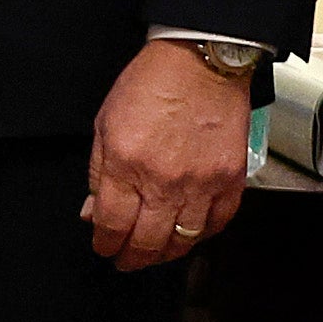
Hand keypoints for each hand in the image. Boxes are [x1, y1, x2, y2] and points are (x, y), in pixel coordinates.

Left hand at [84, 42, 249, 268]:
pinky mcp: (230, 179)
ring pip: (182, 240)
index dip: (104, 244)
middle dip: (131, 258)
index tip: (104, 247)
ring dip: (165, 253)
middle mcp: (163, 181)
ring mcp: (200, 183)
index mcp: (125, 165)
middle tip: (127, 260)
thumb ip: (98, 173)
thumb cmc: (152, 84)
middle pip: (145, 242)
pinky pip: (217, 223)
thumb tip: (93, 211)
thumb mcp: (105, 123)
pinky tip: (190, 232)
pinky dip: (202, 234)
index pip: (110, 225)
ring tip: (156, 252)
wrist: (201, 61)